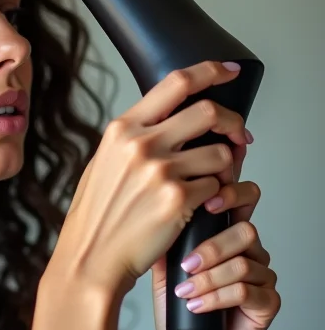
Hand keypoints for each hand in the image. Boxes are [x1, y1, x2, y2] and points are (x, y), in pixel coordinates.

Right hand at [52, 60, 249, 300]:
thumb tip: (169, 121)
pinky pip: (217, 187)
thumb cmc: (96, 216)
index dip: (210, 72)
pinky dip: (215, 197)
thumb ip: (134, 138)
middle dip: (233, 122)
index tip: (227, 71)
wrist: (91, 257)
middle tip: (238, 136)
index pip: (176, 83)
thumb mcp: (103, 163)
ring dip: (225, 168)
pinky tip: (199, 207)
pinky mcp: (178, 200)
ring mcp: (160, 171)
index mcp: (122, 129)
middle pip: (208, 112)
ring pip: (221, 153)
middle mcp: (141, 144)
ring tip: (210, 183)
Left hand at [151, 140, 280, 329]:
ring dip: (209, 277)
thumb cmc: (176, 310)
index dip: (231, 192)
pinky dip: (216, 297)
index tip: (207, 200)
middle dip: (213, 245)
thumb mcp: (161, 268)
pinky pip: (246, 290)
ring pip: (244, 262)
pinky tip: (196, 304)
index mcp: (223, 235)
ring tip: (185, 291)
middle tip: (188, 262)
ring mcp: (260, 276)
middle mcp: (246, 251)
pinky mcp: (267, 302)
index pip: (240, 199)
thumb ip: (163, 237)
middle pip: (246, 229)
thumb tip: (151, 204)